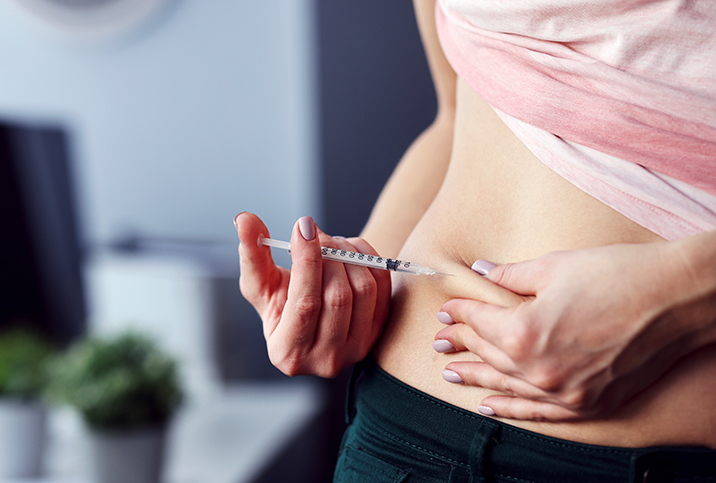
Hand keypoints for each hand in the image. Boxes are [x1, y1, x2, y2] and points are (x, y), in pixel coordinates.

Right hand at [234, 212, 390, 377]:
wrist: (315, 318)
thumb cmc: (281, 305)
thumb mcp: (260, 285)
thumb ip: (252, 254)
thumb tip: (244, 219)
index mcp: (289, 352)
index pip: (305, 303)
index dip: (306, 260)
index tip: (303, 226)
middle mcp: (325, 359)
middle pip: (338, 296)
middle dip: (329, 254)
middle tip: (317, 232)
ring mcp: (357, 348)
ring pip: (363, 289)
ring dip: (348, 254)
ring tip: (330, 242)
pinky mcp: (379, 332)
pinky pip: (382, 286)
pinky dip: (368, 258)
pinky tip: (349, 250)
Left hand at [435, 241, 715, 420]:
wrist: (678, 296)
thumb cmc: (617, 273)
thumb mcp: (554, 266)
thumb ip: (509, 275)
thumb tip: (481, 269)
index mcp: (525, 331)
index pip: (479, 323)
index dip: (459, 313)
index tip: (446, 308)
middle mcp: (540, 369)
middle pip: (488, 354)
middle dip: (461, 343)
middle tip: (440, 339)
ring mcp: (565, 392)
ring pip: (506, 385)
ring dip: (476, 378)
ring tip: (451, 372)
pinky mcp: (589, 403)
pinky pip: (538, 413)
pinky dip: (511, 409)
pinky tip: (489, 406)